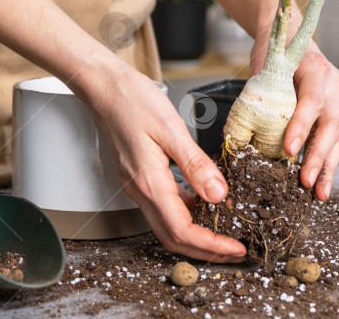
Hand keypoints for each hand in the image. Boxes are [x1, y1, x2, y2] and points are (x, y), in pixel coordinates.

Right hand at [78, 57, 245, 261]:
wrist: (103, 86)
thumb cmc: (133, 100)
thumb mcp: (171, 128)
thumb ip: (195, 164)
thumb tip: (219, 194)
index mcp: (148, 181)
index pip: (182, 230)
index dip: (211, 246)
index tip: (236, 248)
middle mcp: (140, 190)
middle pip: (173, 238)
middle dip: (206, 251)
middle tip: (235, 252)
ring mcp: (137, 185)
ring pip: (167, 225)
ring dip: (197, 236)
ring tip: (226, 233)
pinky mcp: (138, 177)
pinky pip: (164, 207)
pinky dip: (186, 214)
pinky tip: (204, 205)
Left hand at [251, 34, 338, 201]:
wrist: (288, 33)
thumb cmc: (273, 49)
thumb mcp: (261, 66)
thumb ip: (256, 96)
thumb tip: (239, 135)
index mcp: (315, 67)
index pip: (312, 100)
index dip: (302, 126)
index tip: (289, 149)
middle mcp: (332, 83)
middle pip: (331, 124)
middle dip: (318, 156)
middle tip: (306, 181)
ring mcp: (336, 97)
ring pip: (337, 136)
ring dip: (327, 166)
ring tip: (318, 192)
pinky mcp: (334, 110)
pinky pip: (334, 139)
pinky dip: (326, 161)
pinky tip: (321, 182)